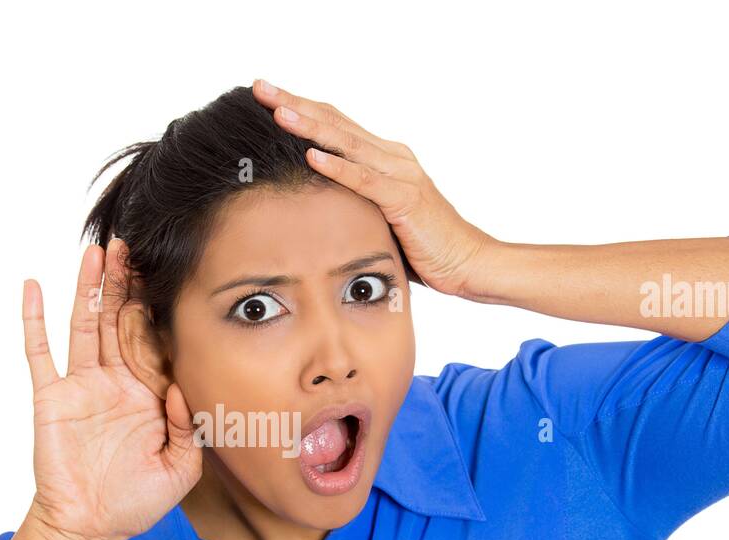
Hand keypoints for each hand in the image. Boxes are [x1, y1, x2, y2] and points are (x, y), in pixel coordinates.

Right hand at [20, 239, 201, 539]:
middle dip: (125, 282)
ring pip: (85, 324)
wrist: (90, 526)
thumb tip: (180, 386)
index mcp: (147, 394)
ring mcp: (81, 386)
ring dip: (90, 287)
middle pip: (119, 320)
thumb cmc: (136, 502)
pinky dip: (34, 319)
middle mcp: (115, 382)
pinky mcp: (51, 397)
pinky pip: (40, 353)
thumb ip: (187, 428)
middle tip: (129, 243)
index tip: (165, 270)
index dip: (156, 307)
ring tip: (97, 251)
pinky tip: (34, 287)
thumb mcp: (181, 469)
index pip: (153, 340)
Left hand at [252, 78, 497, 299]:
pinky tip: (311, 156)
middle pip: (336, 122)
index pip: (336, 123)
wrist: (467, 262)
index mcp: (384, 156)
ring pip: (348, 143)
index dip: (302, 106)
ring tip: (278, 112)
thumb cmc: (423, 245)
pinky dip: (338, 167)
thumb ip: (353, 200)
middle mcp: (392, 156)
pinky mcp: (405, 200)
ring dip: (310, 127)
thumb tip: (313, 202)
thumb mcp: (378, 216)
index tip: (266, 94)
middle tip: (261, 87)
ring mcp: (401, 175)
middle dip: (296, 104)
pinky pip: (366, 181)